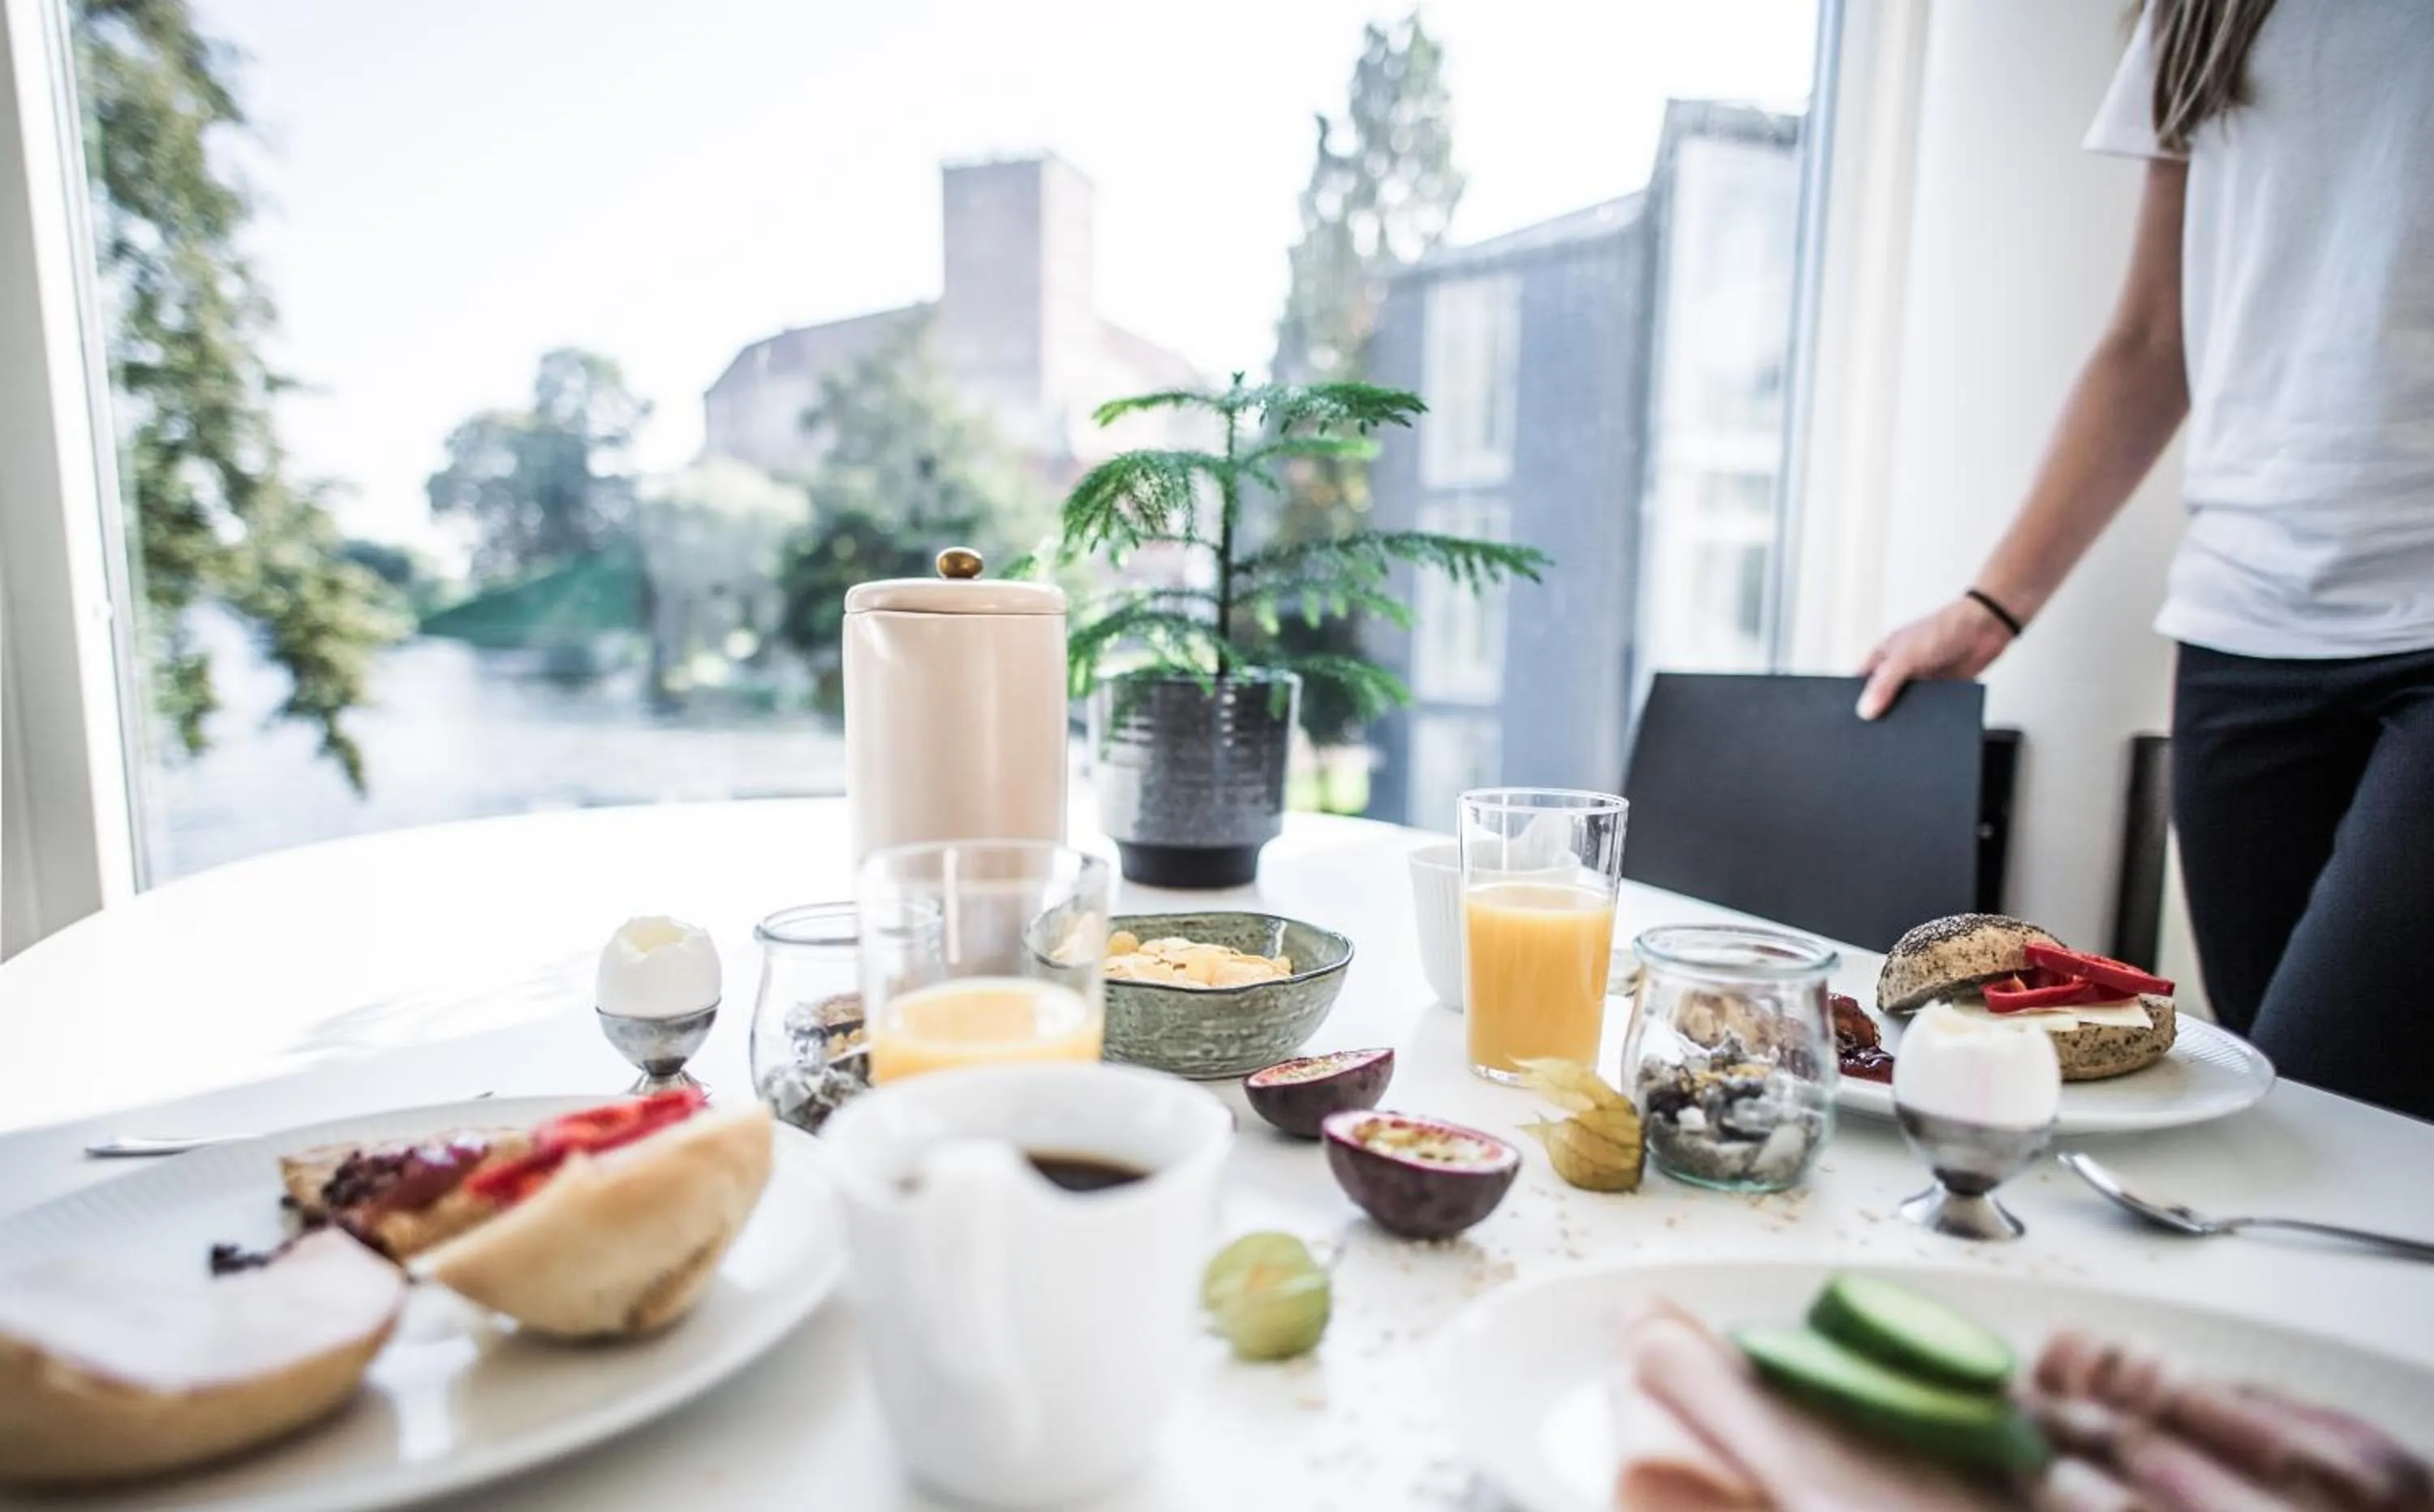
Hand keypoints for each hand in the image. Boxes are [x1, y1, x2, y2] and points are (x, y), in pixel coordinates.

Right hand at [1856, 598, 2014, 719]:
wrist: (1984, 629)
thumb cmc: (1942, 629)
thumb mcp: (1905, 657)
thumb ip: (1884, 684)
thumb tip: (1865, 711)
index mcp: (1882, 657)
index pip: (1859, 683)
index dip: (1854, 701)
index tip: (1851, 721)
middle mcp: (1898, 670)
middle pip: (1881, 699)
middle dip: (1880, 714)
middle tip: (1875, 734)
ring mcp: (1919, 682)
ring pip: (1904, 708)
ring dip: (1905, 718)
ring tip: (1900, 735)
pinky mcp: (1939, 692)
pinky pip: (1927, 711)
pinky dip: (1926, 719)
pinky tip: (1924, 729)